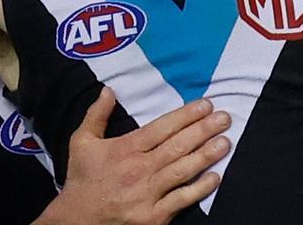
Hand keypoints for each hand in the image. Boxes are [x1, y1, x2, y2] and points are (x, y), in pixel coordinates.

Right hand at [42, 88, 230, 224]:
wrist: (77, 220)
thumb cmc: (82, 179)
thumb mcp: (81, 142)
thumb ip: (96, 114)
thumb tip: (109, 90)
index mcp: (125, 149)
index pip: (162, 128)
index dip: (186, 115)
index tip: (206, 105)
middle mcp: (139, 169)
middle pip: (177, 146)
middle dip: (204, 130)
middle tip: (225, 118)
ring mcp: (148, 194)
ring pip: (183, 170)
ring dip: (206, 155)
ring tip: (225, 142)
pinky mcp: (154, 216)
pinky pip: (181, 200)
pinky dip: (199, 189)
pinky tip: (215, 177)